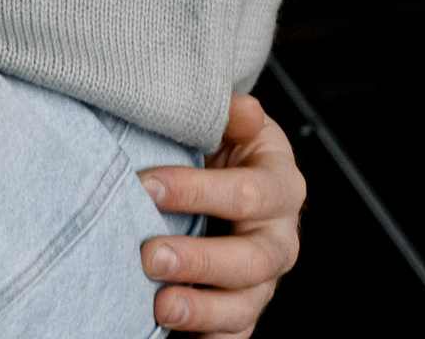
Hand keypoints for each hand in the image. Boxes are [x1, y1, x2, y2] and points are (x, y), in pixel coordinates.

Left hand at [138, 94, 304, 335]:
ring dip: (203, 310)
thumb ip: (229, 116)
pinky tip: (178, 337)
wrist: (225, 174)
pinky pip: (235, 334)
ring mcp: (262, 279)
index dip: (196, 190)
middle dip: (200, 260)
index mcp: (279, 187)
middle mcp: (278, 238)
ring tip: (160, 307)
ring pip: (245, 304)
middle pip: (252, 259)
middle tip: (150, 256)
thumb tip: (239, 108)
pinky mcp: (241, 307)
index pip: (246, 193)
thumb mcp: (227, 123)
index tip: (146, 185)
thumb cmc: (220, 146)